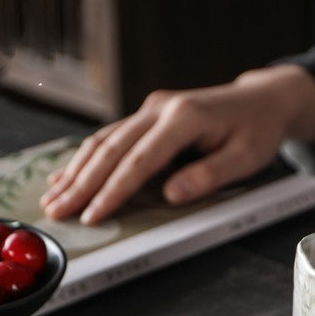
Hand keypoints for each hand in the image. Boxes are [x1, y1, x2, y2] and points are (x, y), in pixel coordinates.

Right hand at [40, 64, 314, 223]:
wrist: (261, 100)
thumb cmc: (257, 130)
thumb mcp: (247, 157)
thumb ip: (209, 174)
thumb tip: (171, 194)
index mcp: (184, 117)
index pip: (140, 160)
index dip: (113, 190)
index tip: (92, 215)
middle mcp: (160, 108)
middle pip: (112, 149)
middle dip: (81, 183)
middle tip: (56, 212)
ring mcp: (152, 108)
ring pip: (105, 140)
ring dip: (77, 170)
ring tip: (53, 198)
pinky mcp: (149, 114)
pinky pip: (112, 136)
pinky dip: (88, 158)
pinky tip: (68, 174)